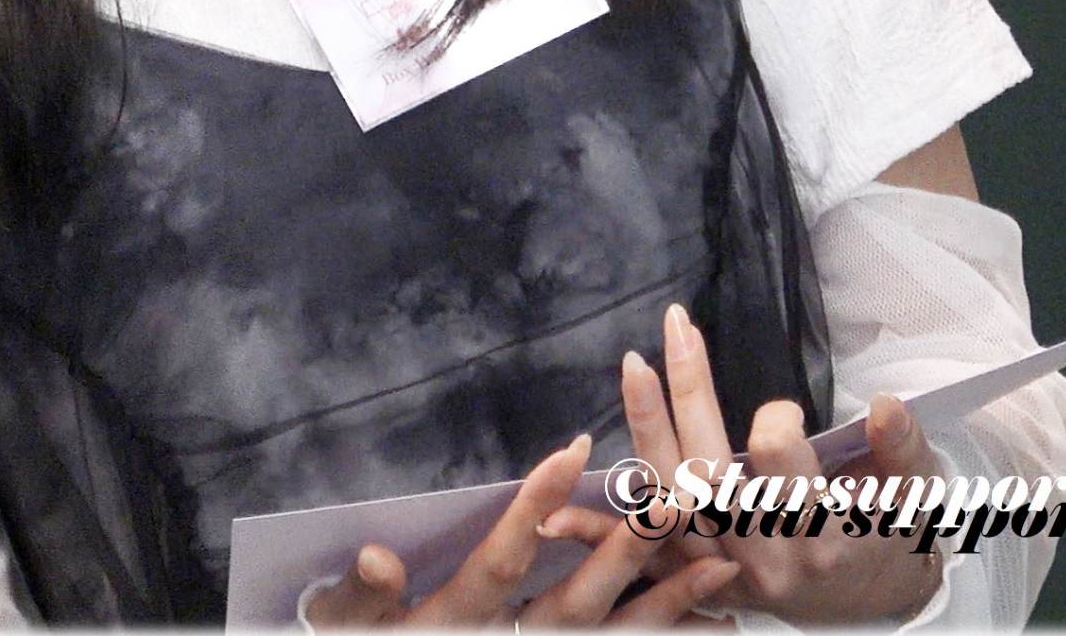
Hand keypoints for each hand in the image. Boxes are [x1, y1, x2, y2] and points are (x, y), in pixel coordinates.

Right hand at [304, 431, 742, 627]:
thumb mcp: (345, 622)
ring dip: (667, 608)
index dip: (535, 508)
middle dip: (623, 557)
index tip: (574, 448)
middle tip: (668, 504)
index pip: (501, 563)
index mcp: (455, 622)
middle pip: (572, 609)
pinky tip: (720, 620)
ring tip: (719, 569)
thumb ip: (360, 595)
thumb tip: (379, 557)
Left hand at [538, 308, 948, 626]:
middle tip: (675, 326)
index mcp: (821, 535)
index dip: (777, 423)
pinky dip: (601, 533)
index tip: (784, 410)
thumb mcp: (918, 495)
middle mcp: (765, 558)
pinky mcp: (700, 583)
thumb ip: (903, 451)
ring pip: (672, 502)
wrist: (875, 602)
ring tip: (633, 364)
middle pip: (713, 471)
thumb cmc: (896, 533)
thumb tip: (886, 403)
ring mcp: (725, 573)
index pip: (779, 462)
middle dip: (691, 393)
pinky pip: (644, 557)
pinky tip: (554, 509)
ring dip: (646, 431)